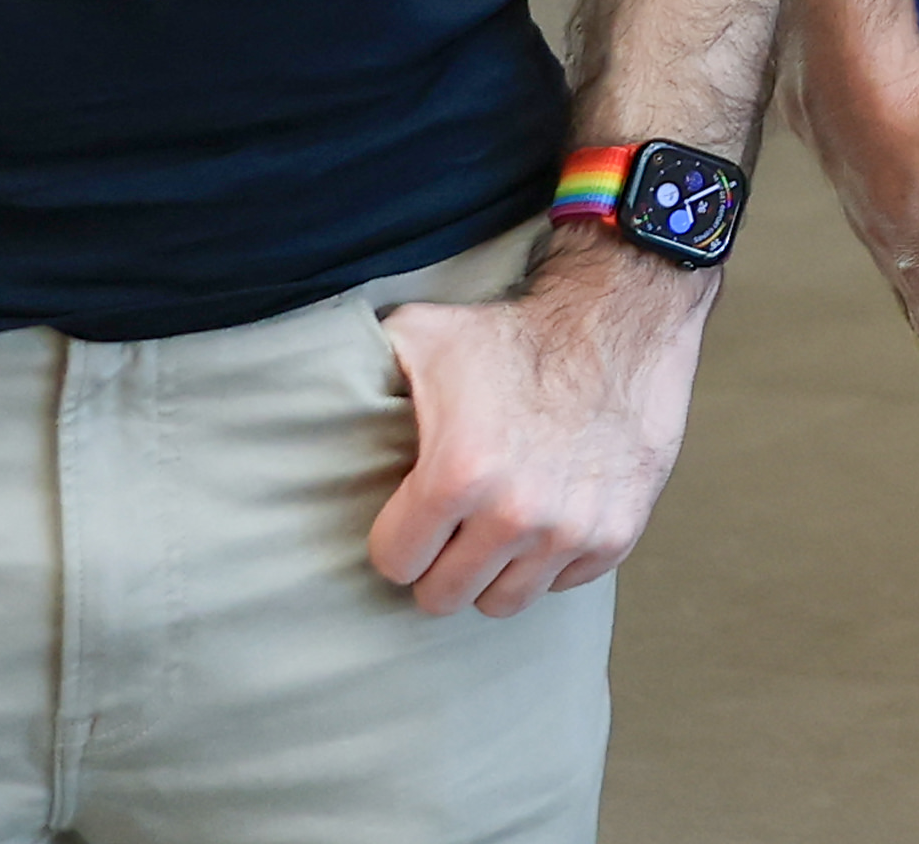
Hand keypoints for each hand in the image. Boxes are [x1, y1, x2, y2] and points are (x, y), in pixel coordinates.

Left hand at [370, 250, 720, 617]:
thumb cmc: (513, 331)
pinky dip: (553, 560)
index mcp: (457, 475)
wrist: (621, 316)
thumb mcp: (422, 338)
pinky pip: (563, 583)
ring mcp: (571, 530)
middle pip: (444, 597)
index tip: (411, 517)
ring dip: (495, 571)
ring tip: (496, 529)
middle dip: (440, 565)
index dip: (398, 538)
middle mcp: (515, 514)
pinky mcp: (617, 533)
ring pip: (504, 602)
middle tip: (451, 530)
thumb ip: (363, 374)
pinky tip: (548, 516)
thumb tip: (297, 390)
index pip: (394, 563)